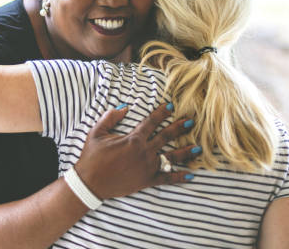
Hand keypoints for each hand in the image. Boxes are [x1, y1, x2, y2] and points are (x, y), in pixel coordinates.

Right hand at [74, 104, 198, 199]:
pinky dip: (179, 177)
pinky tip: (190, 175)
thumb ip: (110, 117)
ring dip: (185, 152)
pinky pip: (166, 178)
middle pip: (166, 137)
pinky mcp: (146, 181)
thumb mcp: (96, 132)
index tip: (171, 105)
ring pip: (171, 157)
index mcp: (133, 139)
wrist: (90, 182)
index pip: (151, 122)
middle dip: (179, 128)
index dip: (162, 112)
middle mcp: (144, 152)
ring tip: (198, 148)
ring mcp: (147, 167)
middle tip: (191, 121)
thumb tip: (124, 107)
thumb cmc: (91, 156)